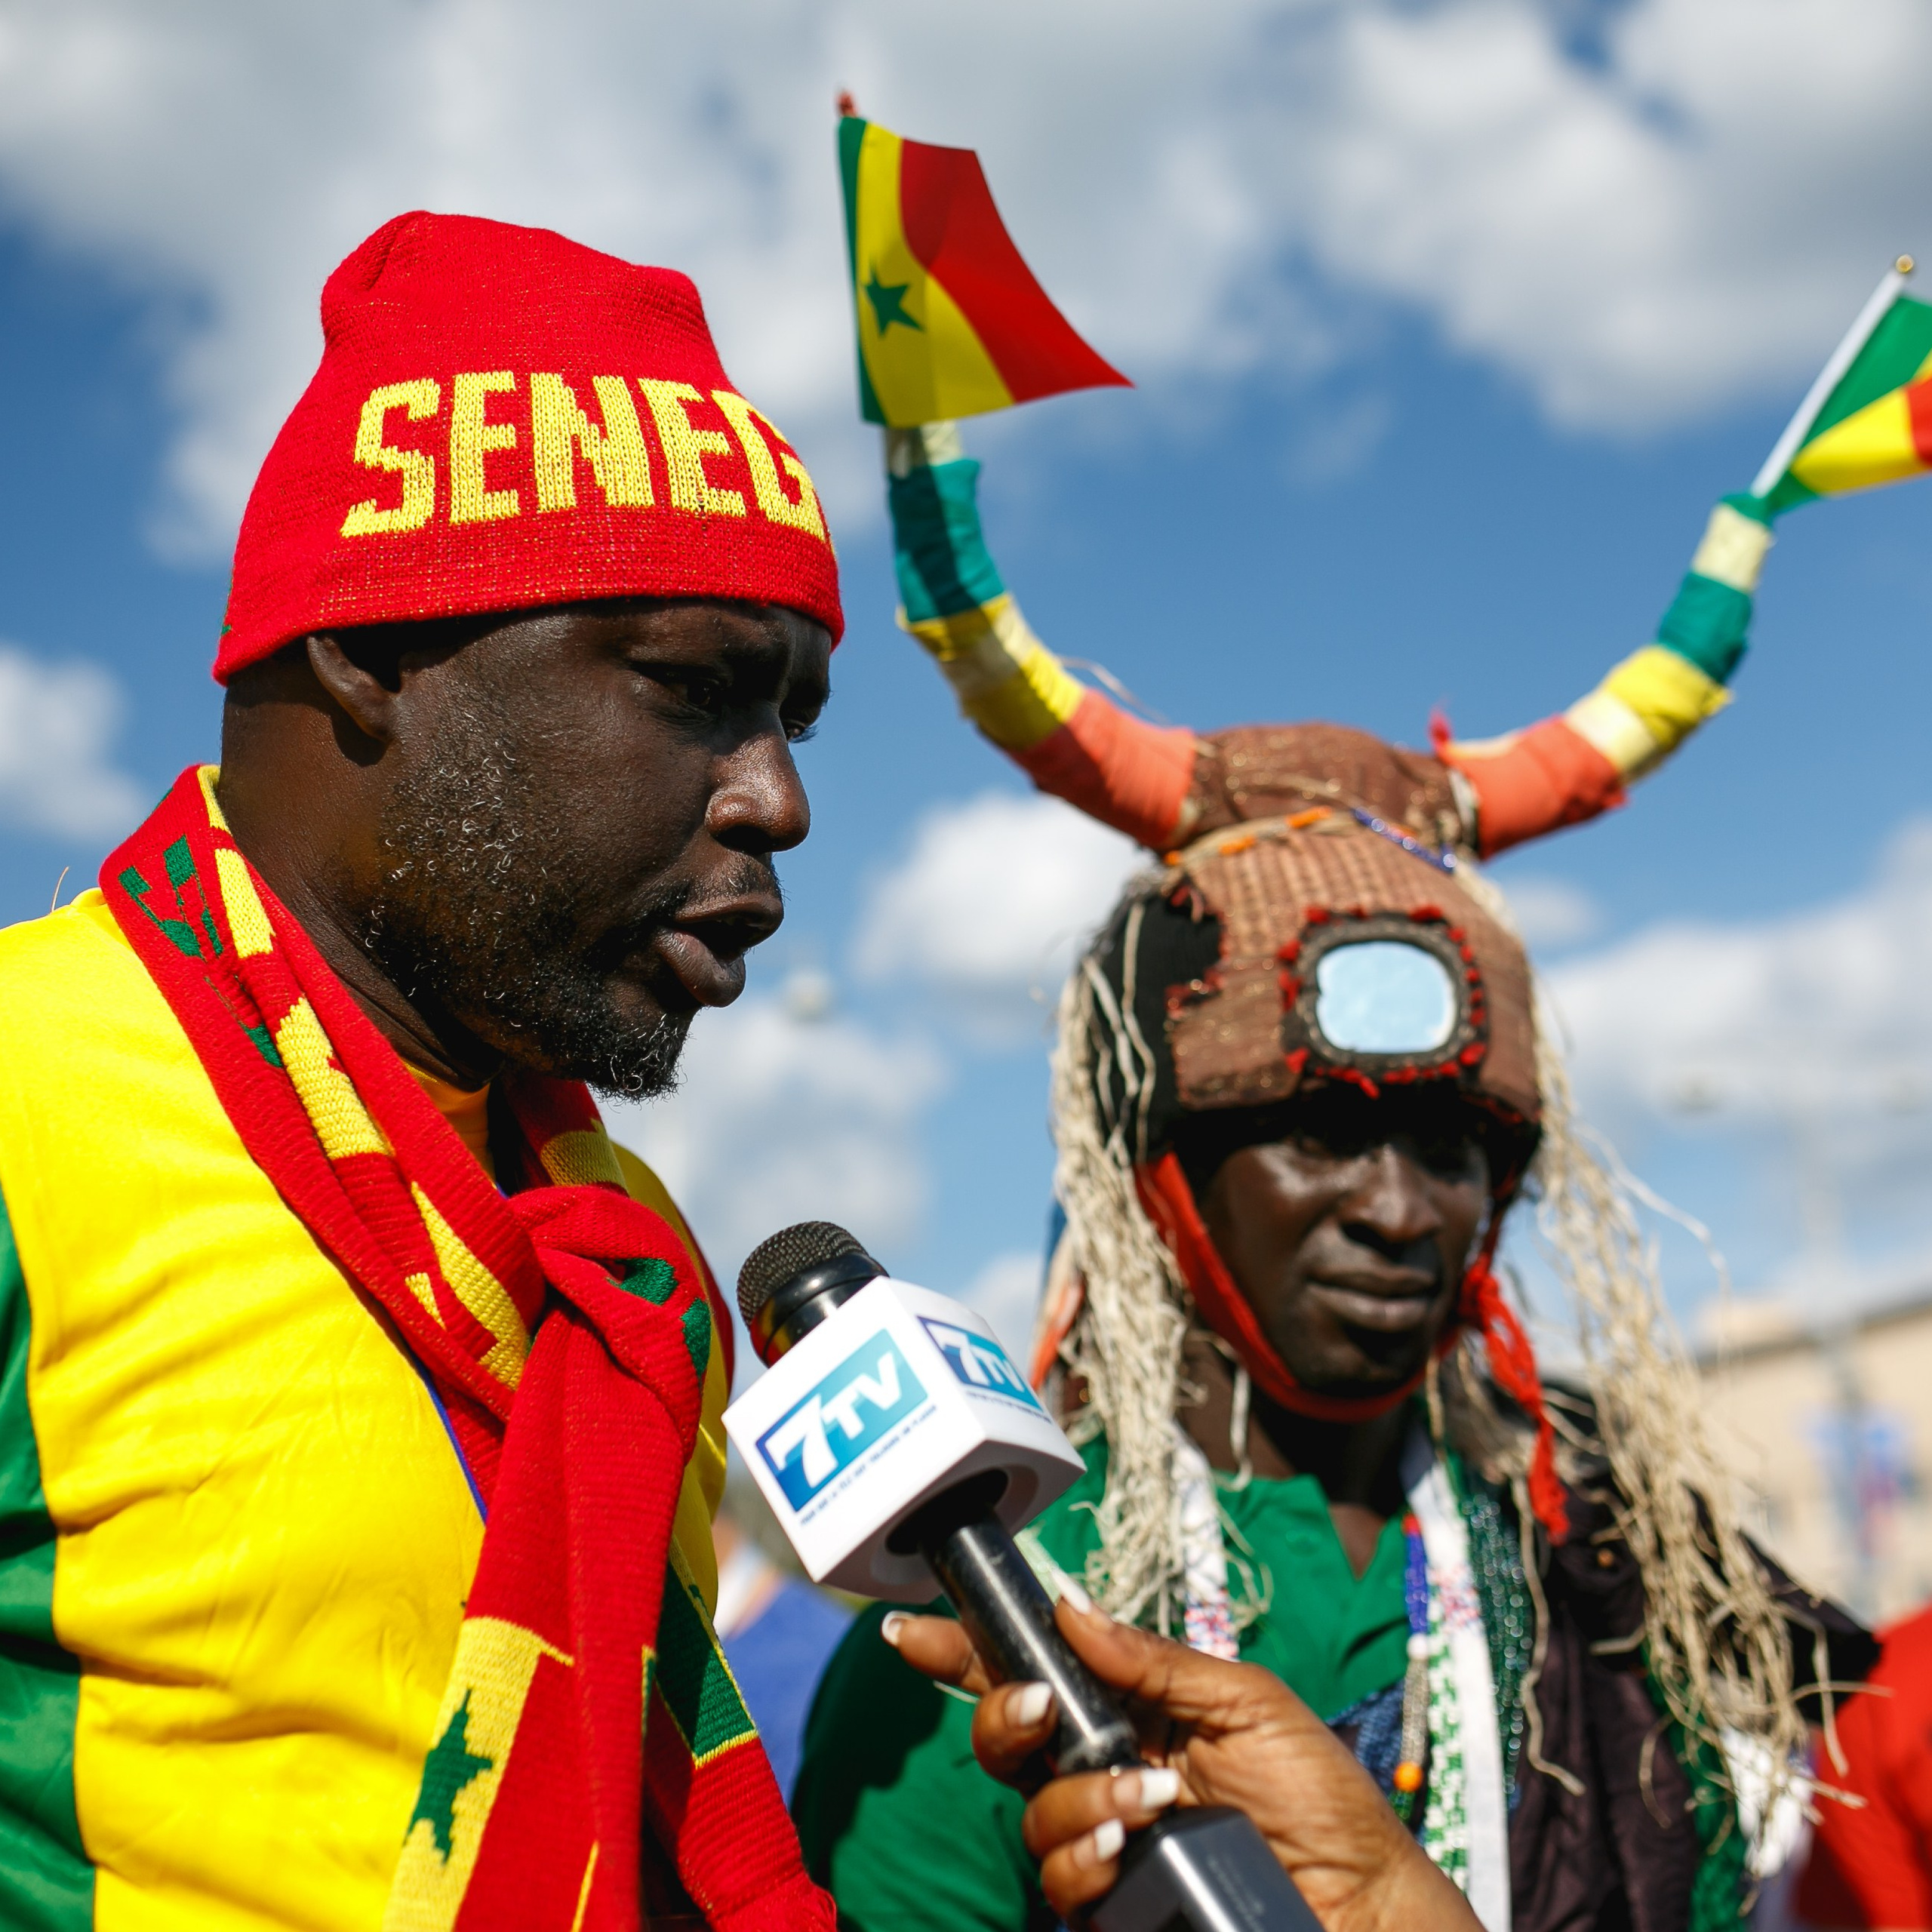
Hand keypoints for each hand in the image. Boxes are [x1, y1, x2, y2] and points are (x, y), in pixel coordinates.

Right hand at [886, 1593, 1478, 1931]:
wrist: (1365, 1904)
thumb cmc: (1320, 1799)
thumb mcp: (1247, 1704)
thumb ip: (1155, 1661)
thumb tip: (1070, 1608)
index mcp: (1130, 1711)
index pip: (1033, 1671)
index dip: (966, 1649)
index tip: (910, 1628)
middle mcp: (1103, 1771)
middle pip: (1005, 1737)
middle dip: (1005, 1715)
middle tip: (1041, 1707)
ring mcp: (1105, 1841)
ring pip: (1029, 1812)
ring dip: (1076, 1797)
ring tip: (1145, 1797)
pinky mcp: (1114, 1903)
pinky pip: (1060, 1878)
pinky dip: (1085, 1855)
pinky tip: (1131, 1845)